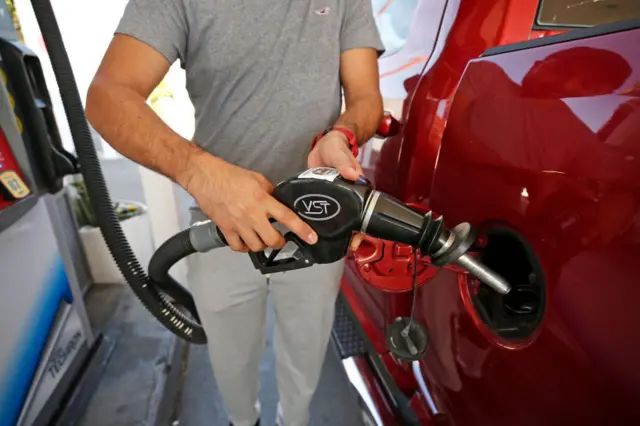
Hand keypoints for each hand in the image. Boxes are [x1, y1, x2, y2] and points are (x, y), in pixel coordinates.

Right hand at [182, 153, 317, 251]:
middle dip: (279, 242)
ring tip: (262, 238)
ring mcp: (238, 224)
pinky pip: (238, 247)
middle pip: (272, 240)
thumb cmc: (229, 175)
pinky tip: (246, 241)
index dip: (302, 230)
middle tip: (280, 238)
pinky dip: (244, 247)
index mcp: (262, 200)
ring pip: (256, 247)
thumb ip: (270, 192)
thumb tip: (278, 201)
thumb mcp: (257, 179)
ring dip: (262, 245)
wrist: (206, 177)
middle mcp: (252, 215)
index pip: (287, 218)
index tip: (312, 238)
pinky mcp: (226, 229)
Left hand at [307, 130, 365, 250]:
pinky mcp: (325, 198)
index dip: (363, 227)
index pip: (364, 210)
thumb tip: (353, 174)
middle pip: (353, 219)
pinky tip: (318, 231)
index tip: (359, 238)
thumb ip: (344, 163)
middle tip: (348, 247)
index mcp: (357, 187)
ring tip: (334, 244)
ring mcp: (337, 199)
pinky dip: (325, 223)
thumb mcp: (339, 154)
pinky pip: (327, 213)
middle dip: (352, 234)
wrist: (322, 146)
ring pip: (340, 219)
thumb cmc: (335, 148)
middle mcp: (349, 195)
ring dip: (338, 231)